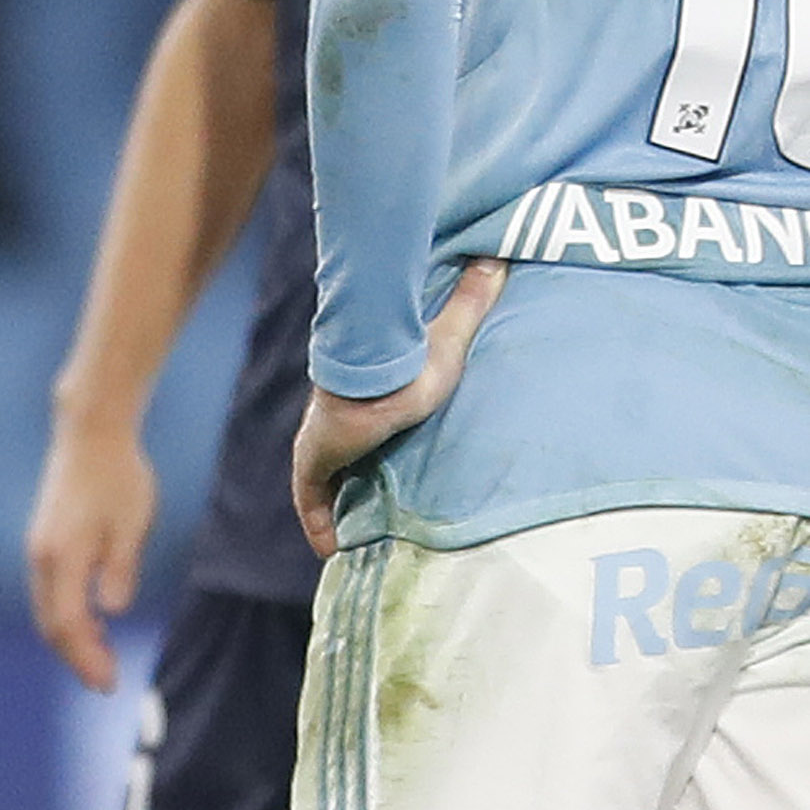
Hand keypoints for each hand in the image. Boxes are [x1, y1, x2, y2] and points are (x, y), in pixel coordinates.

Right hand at [24, 408, 160, 689]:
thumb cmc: (118, 476)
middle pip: (51, 623)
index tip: (107, 682)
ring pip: (47, 609)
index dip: (86, 658)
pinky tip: (88, 619)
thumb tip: (112, 610)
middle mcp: (42, 559)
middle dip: (76, 656)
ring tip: (98, 658)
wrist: (91, 434)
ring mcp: (39, 550)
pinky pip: (49, 591)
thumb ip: (119, 570)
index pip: (68, 624)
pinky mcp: (44, 541)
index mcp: (61, 558)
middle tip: (104, 681)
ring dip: (71, 638)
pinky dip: (66, 615)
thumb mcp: (130, 525)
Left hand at [292, 258, 505, 560]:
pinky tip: (329, 550)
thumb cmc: (414, 359)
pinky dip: (319, 522)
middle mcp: (338, 422)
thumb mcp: (451, 337)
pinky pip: (312, 499)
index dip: (367, 445)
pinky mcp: (314, 458)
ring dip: (337, 510)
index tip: (379, 465)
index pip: (361, 426)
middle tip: (372, 516)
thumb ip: (471, 301)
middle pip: (342, 460)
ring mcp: (322, 441)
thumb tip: (496, 258)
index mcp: (365, 398)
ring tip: (355, 543)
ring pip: (327, 484)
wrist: (378, 373)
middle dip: (353, 486)